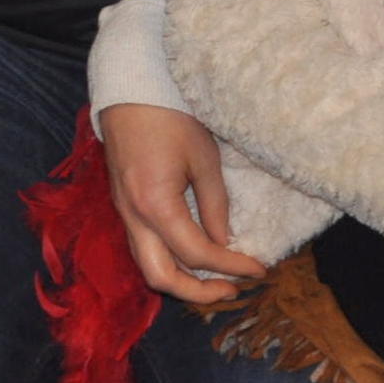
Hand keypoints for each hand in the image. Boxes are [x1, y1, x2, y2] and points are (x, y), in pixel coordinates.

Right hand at [97, 104, 265, 303]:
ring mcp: (124, 212)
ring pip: (148, 266)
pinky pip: (143, 247)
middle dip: (198, 293)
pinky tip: (191, 253)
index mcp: (156, 206)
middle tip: (233, 289)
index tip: (259, 269)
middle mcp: (134, 218)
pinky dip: (168, 259)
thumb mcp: (203, 157)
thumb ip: (215, 205)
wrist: (132, 89)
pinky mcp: (123, 205)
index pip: (198, 254)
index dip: (232, 266)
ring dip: (181, 280)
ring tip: (215, 279)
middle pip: (160, 277)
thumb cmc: (171, 116)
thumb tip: (224, 243)